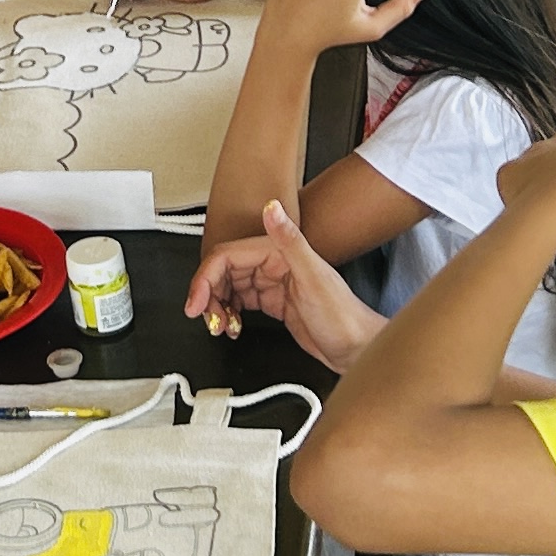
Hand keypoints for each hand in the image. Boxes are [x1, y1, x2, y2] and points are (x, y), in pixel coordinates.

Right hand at [185, 202, 380, 371]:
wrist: (358, 348)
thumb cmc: (343, 318)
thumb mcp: (314, 278)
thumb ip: (290, 240)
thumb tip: (271, 207)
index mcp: (279, 252)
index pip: (227, 257)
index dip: (205, 278)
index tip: (196, 302)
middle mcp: (275, 263)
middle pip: (224, 272)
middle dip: (209, 296)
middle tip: (207, 319)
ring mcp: (274, 283)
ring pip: (229, 287)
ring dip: (217, 306)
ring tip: (221, 326)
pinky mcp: (276, 302)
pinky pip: (241, 301)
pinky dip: (230, 314)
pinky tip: (233, 326)